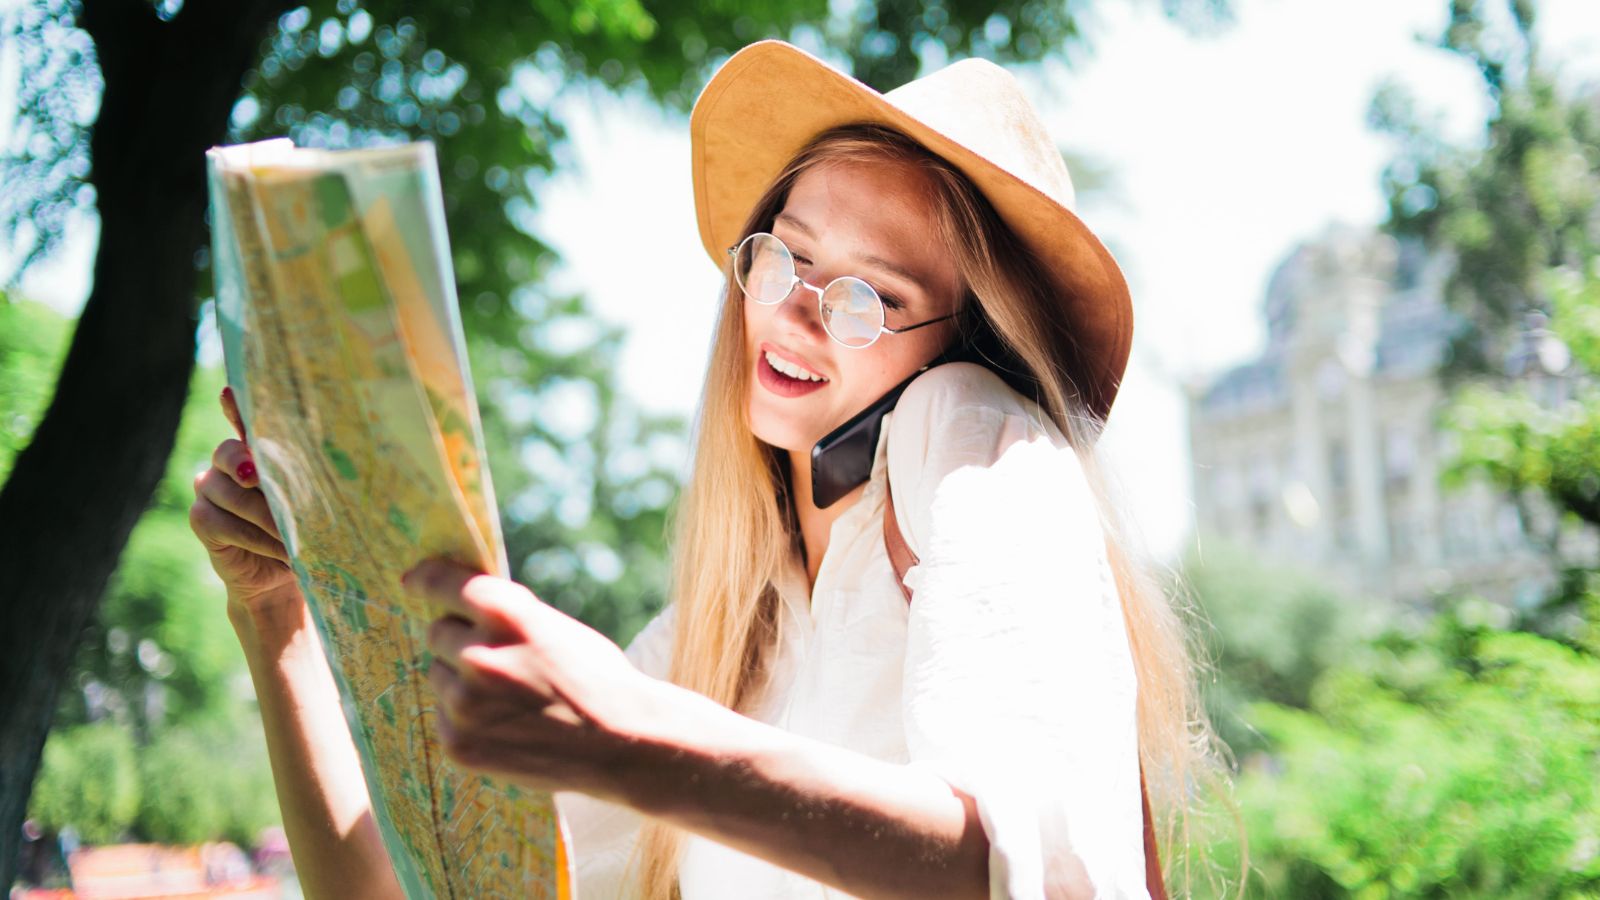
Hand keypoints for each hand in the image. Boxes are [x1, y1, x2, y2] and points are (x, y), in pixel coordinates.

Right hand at [189, 386, 301, 620]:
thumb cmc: (305, 531)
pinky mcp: (201, 520)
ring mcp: (208, 490)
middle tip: (268, 483)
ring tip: (296, 538)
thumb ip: (306, 479)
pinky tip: (280, 550)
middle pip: (228, 452)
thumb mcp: (312, 502)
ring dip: (267, 517)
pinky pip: (223, 523)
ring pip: (230, 493)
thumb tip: (328, 461)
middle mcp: (226, 464)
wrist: (282, 575)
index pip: (243, 420)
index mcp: (256, 451)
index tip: (230, 393)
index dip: (235, 407)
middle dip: (252, 468)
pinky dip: (256, 538)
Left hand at [402, 559, 658, 801]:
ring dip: (462, 682)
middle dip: (459, 640)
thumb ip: (507, 616)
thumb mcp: (554, 627)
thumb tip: (459, 605)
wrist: (623, 743)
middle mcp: (477, 654)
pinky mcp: (460, 744)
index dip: (425, 579)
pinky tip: (506, 726)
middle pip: (436, 632)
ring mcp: (465, 703)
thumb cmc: (596, 678)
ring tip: (509, 699)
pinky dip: (465, 720)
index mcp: (505, 612)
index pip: (440, 582)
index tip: (412, 581)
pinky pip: (444, 718)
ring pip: (439, 676)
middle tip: (494, 658)